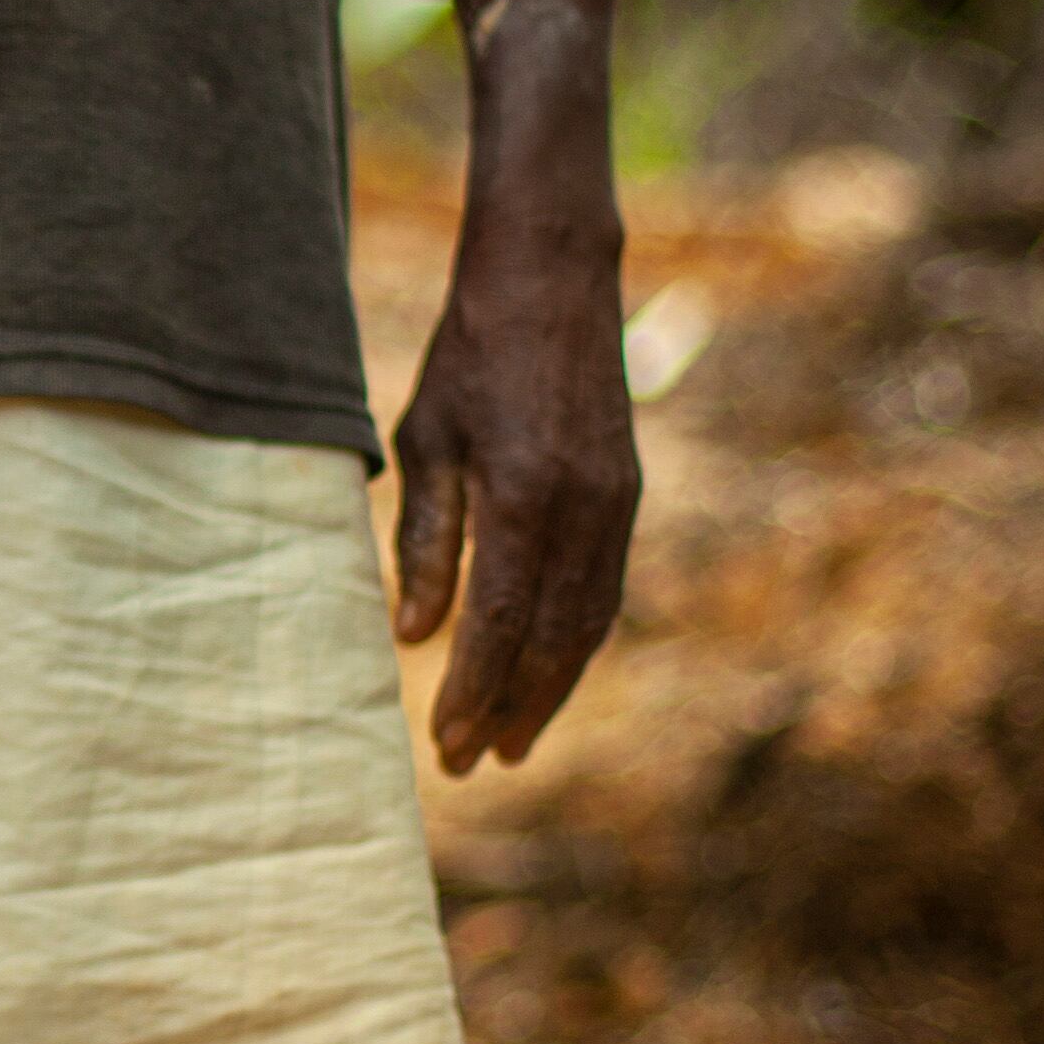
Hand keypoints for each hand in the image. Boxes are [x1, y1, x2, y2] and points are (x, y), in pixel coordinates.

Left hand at [391, 196, 638, 775]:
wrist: (554, 279)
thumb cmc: (471, 355)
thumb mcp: (427, 441)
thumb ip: (425, 541)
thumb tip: (415, 636)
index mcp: (524, 498)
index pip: (497, 625)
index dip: (472, 693)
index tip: (445, 745)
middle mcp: (582, 511)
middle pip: (550, 642)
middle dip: (511, 710)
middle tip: (471, 764)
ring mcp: (615, 504)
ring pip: (587, 624)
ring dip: (551, 689)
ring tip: (513, 738)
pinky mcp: (628, 494)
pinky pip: (605, 588)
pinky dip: (577, 640)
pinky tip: (550, 668)